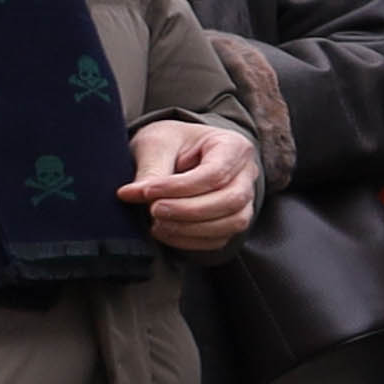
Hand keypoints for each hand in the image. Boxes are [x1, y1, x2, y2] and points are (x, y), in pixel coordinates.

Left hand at [119, 116, 257, 254]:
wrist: (178, 153)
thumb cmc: (171, 143)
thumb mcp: (156, 144)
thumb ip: (151, 170)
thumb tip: (136, 196)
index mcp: (233, 146)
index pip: (215, 173)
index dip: (180, 187)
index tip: (145, 192)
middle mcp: (247, 174)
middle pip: (231, 200)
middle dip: (189, 210)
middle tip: (153, 210)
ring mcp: (245, 200)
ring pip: (232, 223)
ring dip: (191, 228)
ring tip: (156, 223)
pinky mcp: (232, 221)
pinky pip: (220, 238)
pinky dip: (190, 240)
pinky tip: (164, 231)